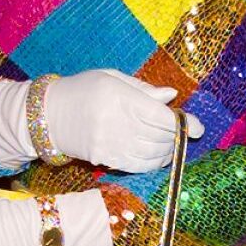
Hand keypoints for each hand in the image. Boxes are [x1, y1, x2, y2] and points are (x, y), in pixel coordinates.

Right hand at [44, 70, 203, 172]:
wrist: (46, 114)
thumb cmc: (82, 90)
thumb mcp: (111, 78)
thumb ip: (143, 89)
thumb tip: (172, 96)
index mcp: (119, 98)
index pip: (160, 116)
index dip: (184, 124)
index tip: (198, 128)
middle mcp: (115, 123)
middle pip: (159, 137)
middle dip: (177, 137)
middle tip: (183, 133)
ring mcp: (109, 144)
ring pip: (152, 154)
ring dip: (168, 151)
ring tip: (171, 144)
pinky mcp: (104, 159)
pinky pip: (138, 166)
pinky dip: (153, 163)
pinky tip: (158, 156)